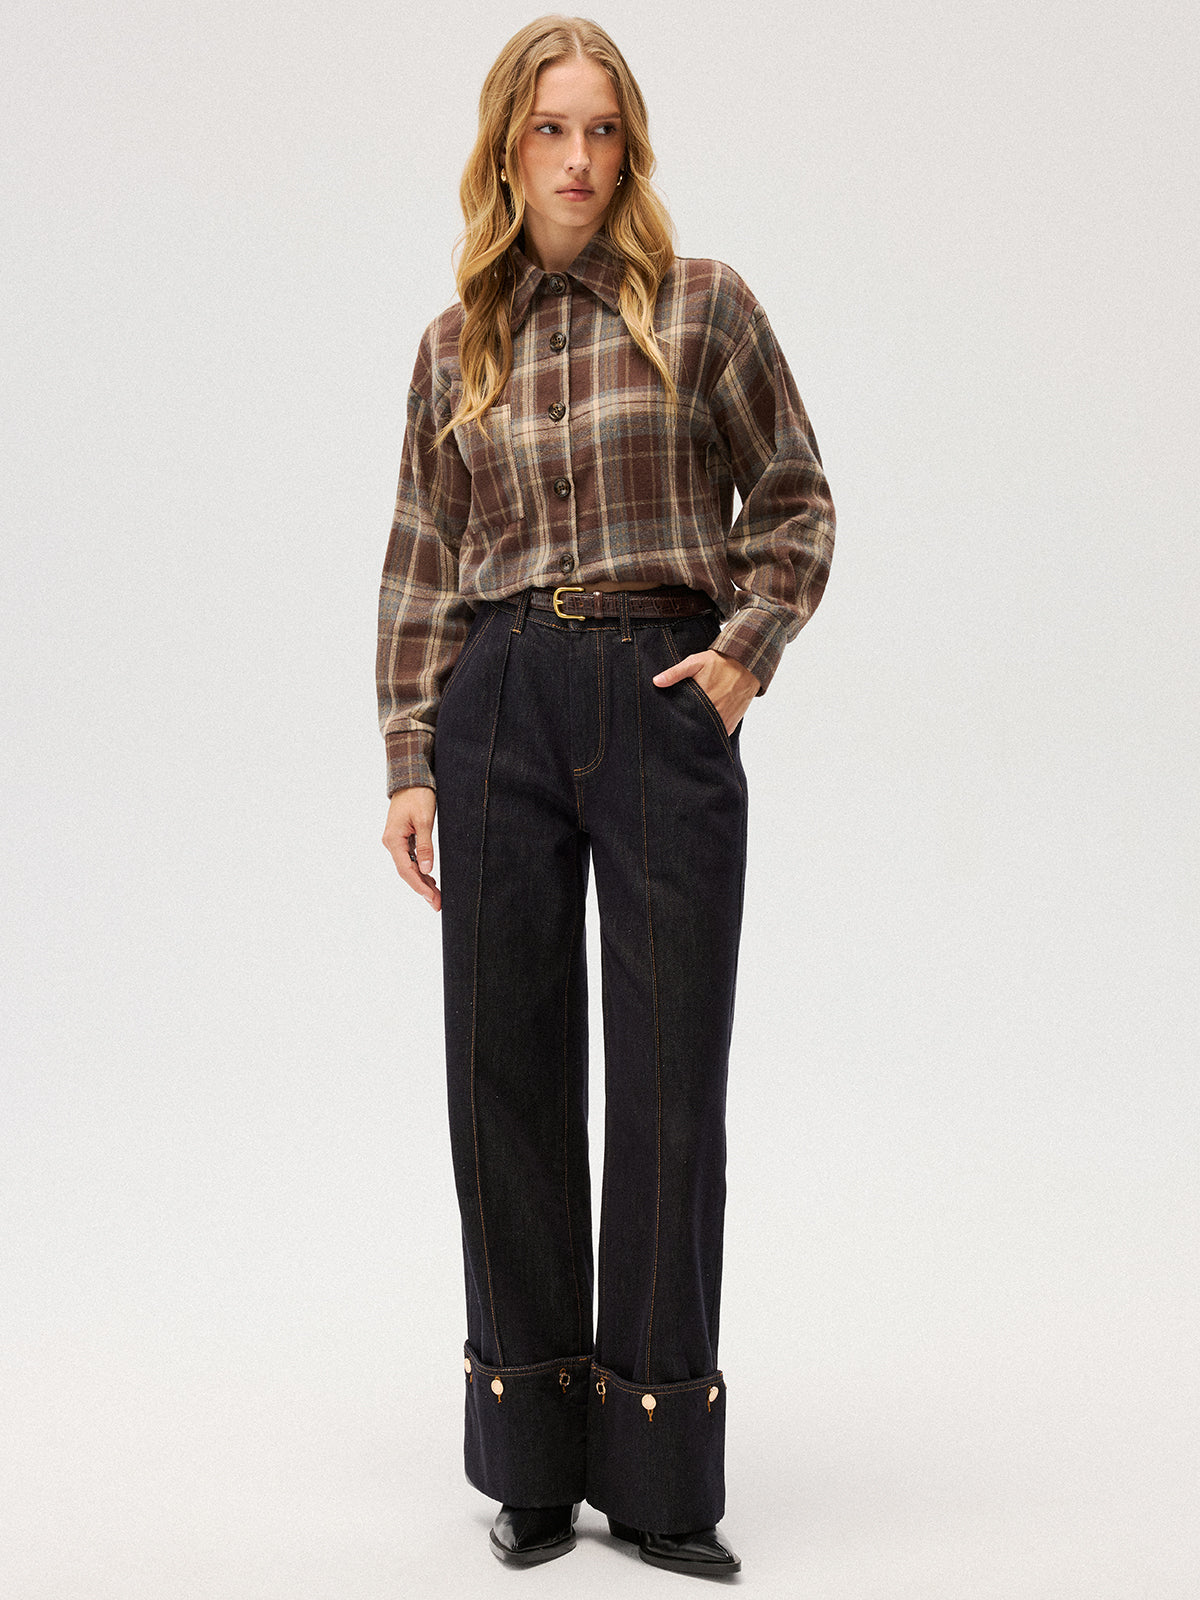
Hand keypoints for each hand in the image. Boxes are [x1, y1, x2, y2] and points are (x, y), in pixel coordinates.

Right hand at [382, 786, 440, 910]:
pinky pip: (410, 858)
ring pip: (408, 867)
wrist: (411, 778)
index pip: (406, 870)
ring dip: (422, 881)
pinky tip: (430, 879)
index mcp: (393, 840)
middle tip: (438, 904)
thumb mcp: (424, 820)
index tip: (432, 899)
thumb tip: (426, 869)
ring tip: (437, 896)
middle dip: (422, 889)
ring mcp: (396, 841)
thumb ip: (425, 845)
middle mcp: (391, 843)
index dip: (419, 887)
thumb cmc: (418, 795)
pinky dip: (420, 869)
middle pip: (406, 872)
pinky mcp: (402, 838)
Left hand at [652, 648, 759, 735]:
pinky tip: (703, 728)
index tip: (669, 721)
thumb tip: (656, 682)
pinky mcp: (732, 724)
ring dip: (699, 731)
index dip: (676, 720)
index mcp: (703, 700)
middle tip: (676, 729)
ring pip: (707, 733)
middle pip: (695, 727)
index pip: (684, 718)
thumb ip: (675, 673)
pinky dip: (711, 733)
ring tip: (689, 728)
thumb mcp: (695, 663)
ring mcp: (724, 720)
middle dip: (686, 728)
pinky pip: (719, 734)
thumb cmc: (719, 663)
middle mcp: (715, 713)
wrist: (746, 665)